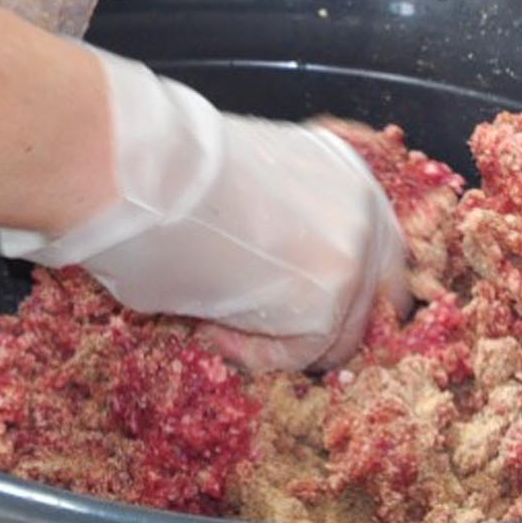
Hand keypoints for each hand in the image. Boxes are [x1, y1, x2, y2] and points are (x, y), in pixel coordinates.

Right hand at [0, 47, 406, 372]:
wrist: (146, 171)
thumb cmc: (172, 169)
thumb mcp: (251, 178)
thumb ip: (287, 218)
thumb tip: (277, 268)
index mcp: (346, 168)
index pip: (374, 249)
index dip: (339, 285)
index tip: (294, 305)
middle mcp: (365, 208)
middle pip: (375, 298)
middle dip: (329, 323)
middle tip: (270, 331)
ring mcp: (354, 257)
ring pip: (339, 335)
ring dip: (282, 339)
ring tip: (214, 318)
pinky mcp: (328, 304)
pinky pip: (300, 354)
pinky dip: (255, 352)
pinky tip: (210, 325)